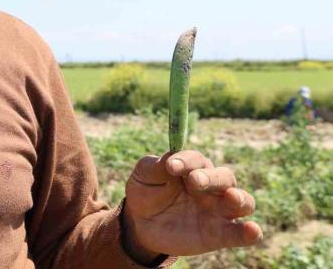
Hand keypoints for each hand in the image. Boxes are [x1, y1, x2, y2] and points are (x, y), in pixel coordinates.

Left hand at [122, 150, 262, 259]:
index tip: (171, 166)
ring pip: (243, 202)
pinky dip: (250, 232)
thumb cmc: (146, 191)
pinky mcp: (219, 235)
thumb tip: (171, 159)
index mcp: (193, 168)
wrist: (140, 223)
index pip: (197, 160)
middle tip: (194, 180)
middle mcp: (211, 187)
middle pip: (224, 177)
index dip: (186, 160)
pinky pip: (239, 234)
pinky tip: (253, 230)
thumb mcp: (144, 175)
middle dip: (211, 178)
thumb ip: (156, 165)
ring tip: (232, 197)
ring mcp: (217, 211)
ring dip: (240, 199)